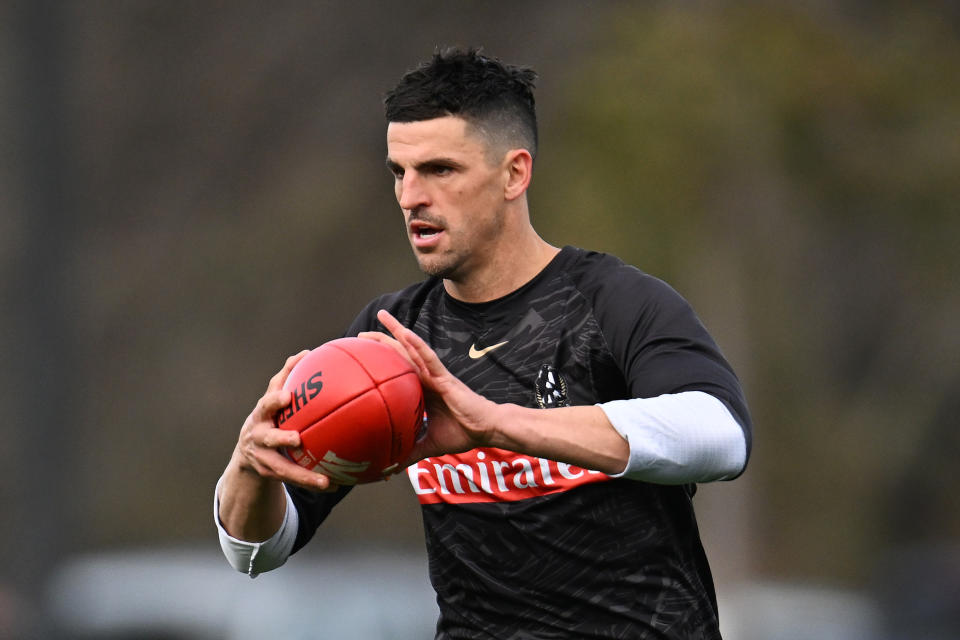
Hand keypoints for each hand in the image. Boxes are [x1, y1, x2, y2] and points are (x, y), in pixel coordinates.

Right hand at [231, 350, 339, 492]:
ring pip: (282, 468)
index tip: (287, 397)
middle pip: (267, 438)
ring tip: (324, 482)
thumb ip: (286, 378)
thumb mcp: (273, 399)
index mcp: (262, 415)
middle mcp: (259, 437)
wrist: (247, 453)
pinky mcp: (271, 474)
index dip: (275, 401)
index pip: (266, 405)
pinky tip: (335, 485)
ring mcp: (263, 458)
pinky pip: (294, 479)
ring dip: (303, 475)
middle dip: (280, 438)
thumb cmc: (269, 417)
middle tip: (296, 439)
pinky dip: (313, 482)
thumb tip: (307, 352)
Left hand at [372, 309, 504, 462]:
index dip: (379, 362)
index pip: (396, 371)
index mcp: (420, 390)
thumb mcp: (428, 445)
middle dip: (380, 342)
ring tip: (381, 317)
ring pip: (412, 348)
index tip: (360, 357)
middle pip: (399, 354)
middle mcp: (425, 378)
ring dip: (396, 331)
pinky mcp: (445, 377)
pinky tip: (406, 333)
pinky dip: (417, 345)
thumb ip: (409, 453)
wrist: (486, 429)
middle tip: (359, 334)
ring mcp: (435, 374)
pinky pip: (429, 358)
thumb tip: (388, 469)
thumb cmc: (463, 432)